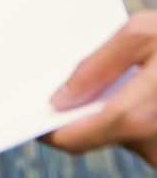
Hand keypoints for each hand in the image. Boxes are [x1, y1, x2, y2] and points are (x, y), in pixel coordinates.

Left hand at [42, 11, 156, 166]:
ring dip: (109, 112)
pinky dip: (131, 115)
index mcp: (138, 116)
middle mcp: (155, 143)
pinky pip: (141, 135)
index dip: (49, 130)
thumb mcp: (141, 34)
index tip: (33, 117)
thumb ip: (95, 66)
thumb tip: (60, 98)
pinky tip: (132, 88)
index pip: (74, 139)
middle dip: (80, 114)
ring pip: (120, 137)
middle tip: (68, 87)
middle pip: (95, 138)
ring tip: (111, 78)